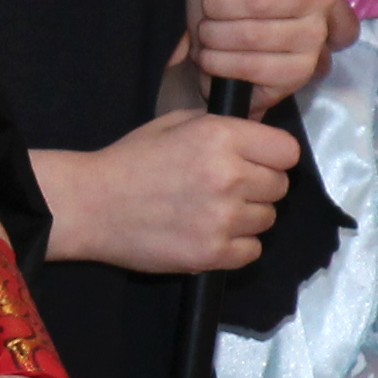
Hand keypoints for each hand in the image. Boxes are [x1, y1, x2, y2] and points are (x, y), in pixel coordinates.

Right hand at [32, 110, 299, 272]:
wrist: (90, 205)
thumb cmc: (130, 160)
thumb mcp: (176, 124)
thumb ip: (221, 128)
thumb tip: (259, 140)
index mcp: (220, 136)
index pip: (287, 151)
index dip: (272, 156)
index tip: (256, 162)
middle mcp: (228, 176)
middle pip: (280, 186)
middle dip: (259, 186)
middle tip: (226, 188)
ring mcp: (222, 218)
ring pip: (267, 219)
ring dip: (246, 216)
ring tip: (211, 211)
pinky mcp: (212, 254)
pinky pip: (252, 251)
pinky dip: (236, 245)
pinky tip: (209, 234)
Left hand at [188, 0, 355, 110]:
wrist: (211, 39)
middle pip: (259, 0)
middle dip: (216, 5)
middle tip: (210, 8)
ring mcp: (315, 36)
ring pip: (252, 36)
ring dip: (214, 35)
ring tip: (209, 31)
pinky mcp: (302, 70)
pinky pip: (255, 68)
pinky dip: (220, 62)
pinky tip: (213, 55)